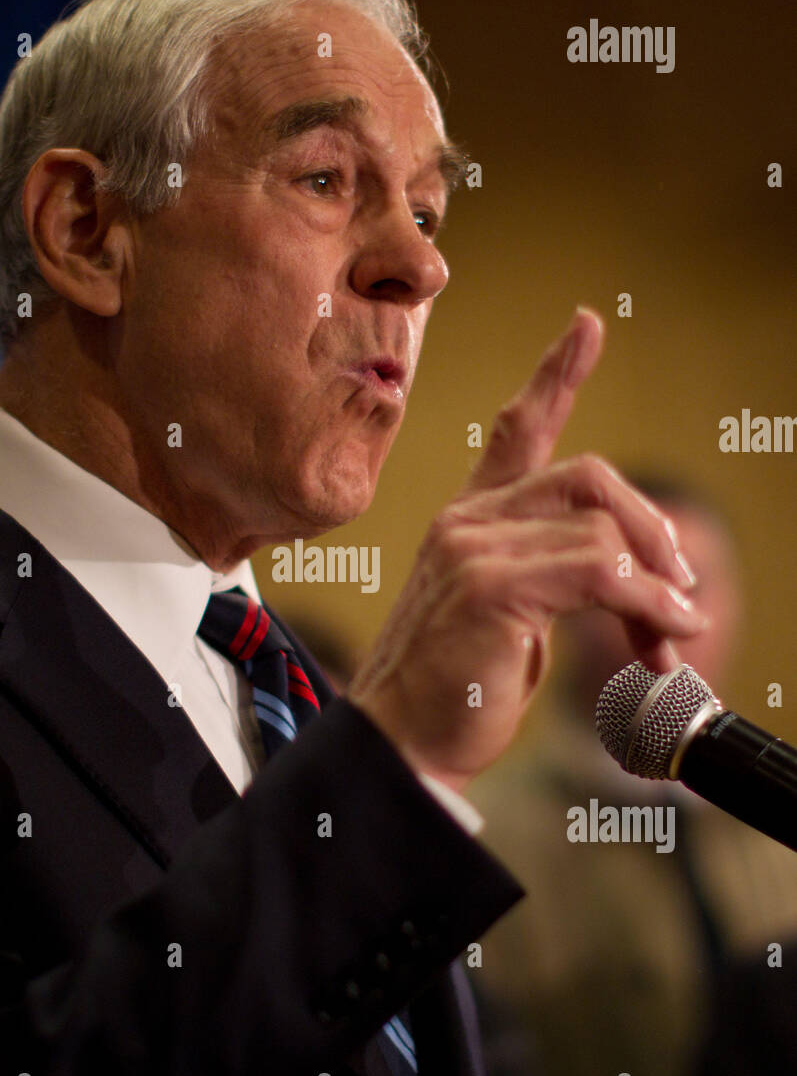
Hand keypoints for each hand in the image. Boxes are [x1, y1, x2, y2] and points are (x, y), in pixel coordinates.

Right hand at [347, 307, 707, 794]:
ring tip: (668, 639)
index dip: (555, 375)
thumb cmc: (451, 695)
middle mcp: (466, 521)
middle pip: (587, 477)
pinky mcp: (490, 584)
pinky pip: (599, 570)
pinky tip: (662, 637)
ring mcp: (472, 547)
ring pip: (600, 527)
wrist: (398, 749)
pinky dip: (646, 604)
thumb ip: (555, 582)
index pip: (516, 431)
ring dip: (656, 587)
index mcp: (469, 524)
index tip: (588, 326)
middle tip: (677, 590)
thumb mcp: (511, 625)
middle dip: (649, 530)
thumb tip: (641, 584)